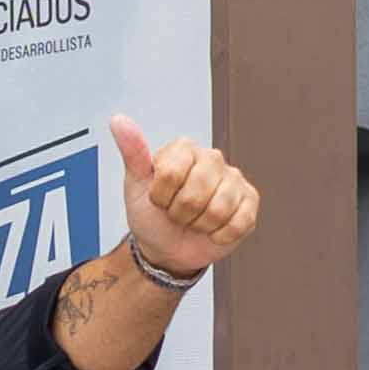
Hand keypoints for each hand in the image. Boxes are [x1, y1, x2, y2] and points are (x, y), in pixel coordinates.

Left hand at [107, 119, 260, 276]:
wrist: (167, 248)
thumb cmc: (152, 215)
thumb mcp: (135, 185)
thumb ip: (132, 152)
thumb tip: (119, 120)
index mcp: (184, 149)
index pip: (171, 175)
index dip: (161, 197)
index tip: (159, 200)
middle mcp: (212, 158)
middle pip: (195, 195)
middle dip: (181, 214)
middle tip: (177, 213)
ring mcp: (233, 179)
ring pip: (218, 210)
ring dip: (200, 225)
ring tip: (194, 220)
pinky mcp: (249, 201)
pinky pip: (239, 222)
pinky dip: (220, 235)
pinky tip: (213, 229)